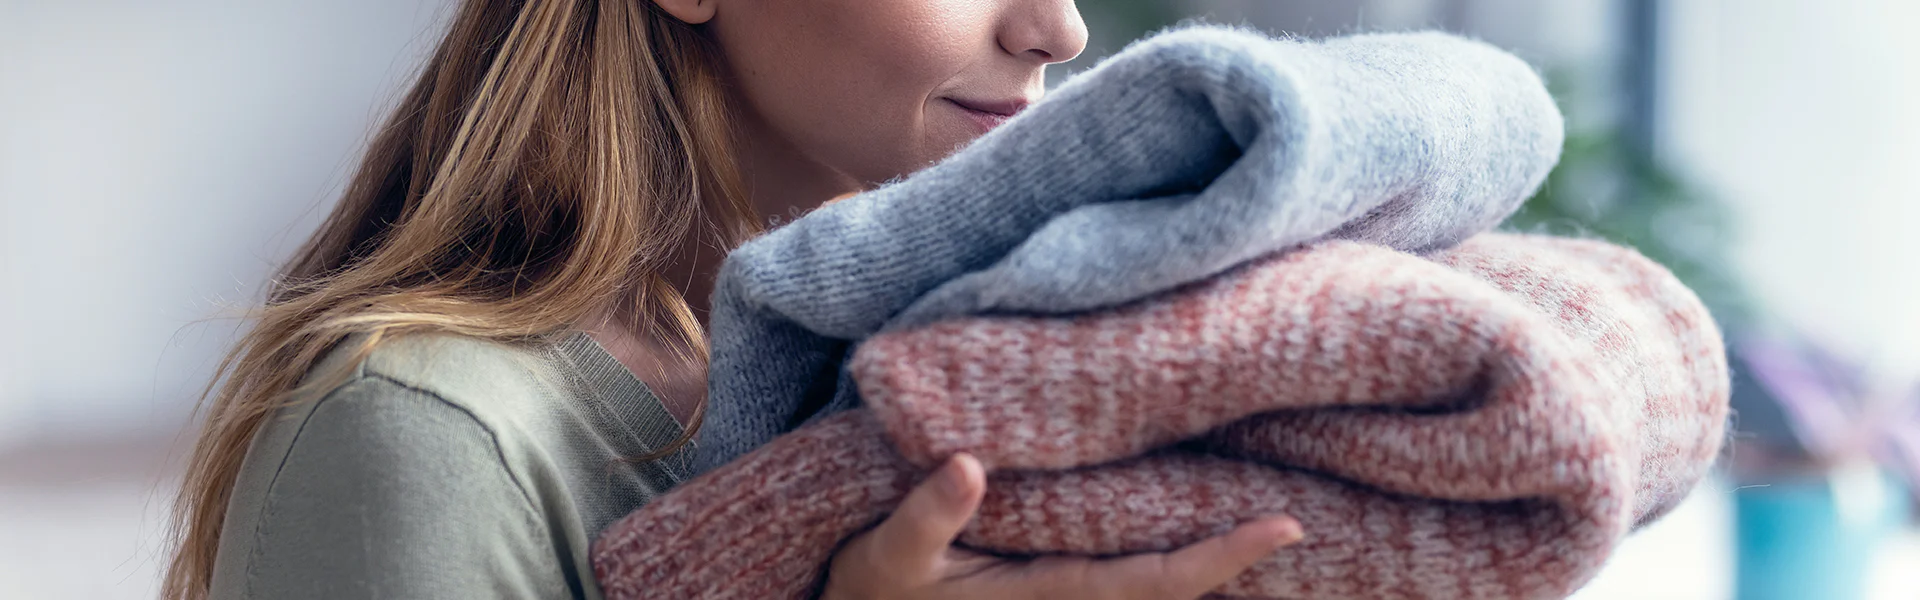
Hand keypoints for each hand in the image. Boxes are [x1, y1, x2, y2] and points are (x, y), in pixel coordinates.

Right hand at [821, 453, 1303, 599]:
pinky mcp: (1054, 588)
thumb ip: (928, 514)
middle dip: (1240, 558)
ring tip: (1269, 506)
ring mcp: (1064, 599)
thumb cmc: (872, 593)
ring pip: (1157, 584)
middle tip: (1306, 509)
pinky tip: (1191, 513)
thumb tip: (968, 464)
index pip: (1156, 583)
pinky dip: (1169, 553)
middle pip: (1177, 590)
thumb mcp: (888, 556)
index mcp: (1049, 596)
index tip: (1285, 528)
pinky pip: (1130, 574)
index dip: (1224, 557)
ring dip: (1211, 555)